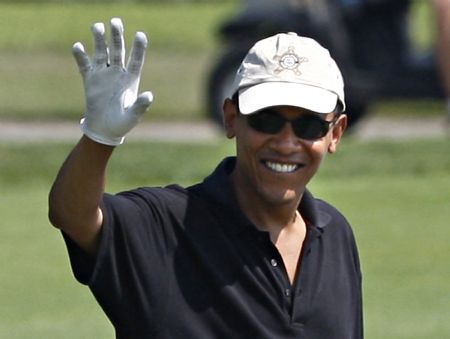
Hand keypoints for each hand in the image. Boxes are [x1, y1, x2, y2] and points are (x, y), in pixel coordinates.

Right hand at [73, 18, 152, 145]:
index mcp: (131, 80)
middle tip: (115, 21)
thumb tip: (149, 96)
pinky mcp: (90, 80)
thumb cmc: (122, 124)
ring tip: (97, 26)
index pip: (136, 59)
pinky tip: (78, 46)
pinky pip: (85, 65)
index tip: (140, 34)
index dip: (138, 47)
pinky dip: (81, 56)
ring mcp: (103, 75)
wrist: (104, 130)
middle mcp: (118, 74)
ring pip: (102, 53)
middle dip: (117, 36)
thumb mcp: (133, 116)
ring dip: (99, 40)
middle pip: (118, 50)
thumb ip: (140, 106)